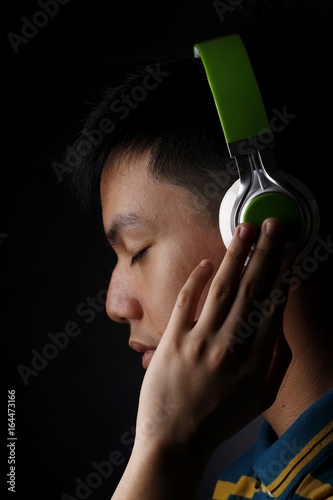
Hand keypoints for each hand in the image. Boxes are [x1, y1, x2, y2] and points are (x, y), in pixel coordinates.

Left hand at [133, 218, 294, 458]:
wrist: (176, 441)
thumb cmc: (219, 420)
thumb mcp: (261, 399)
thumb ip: (277, 363)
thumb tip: (281, 327)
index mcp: (255, 360)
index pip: (274, 305)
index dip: (284, 273)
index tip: (290, 250)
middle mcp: (230, 346)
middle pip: (252, 289)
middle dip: (266, 253)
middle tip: (275, 226)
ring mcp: (200, 341)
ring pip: (222, 288)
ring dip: (236, 256)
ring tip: (246, 230)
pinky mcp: (173, 341)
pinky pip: (186, 301)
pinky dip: (197, 280)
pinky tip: (208, 263)